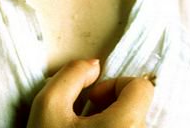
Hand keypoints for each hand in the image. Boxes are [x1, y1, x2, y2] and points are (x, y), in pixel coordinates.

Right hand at [27, 59, 153, 127]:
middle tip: (83, 121)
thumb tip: (94, 67)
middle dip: (111, 108)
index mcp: (127, 125)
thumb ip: (72, 74)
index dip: (114, 85)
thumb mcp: (48, 105)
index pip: (141, 87)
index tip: (91, 101)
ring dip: (112, 127)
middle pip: (137, 110)